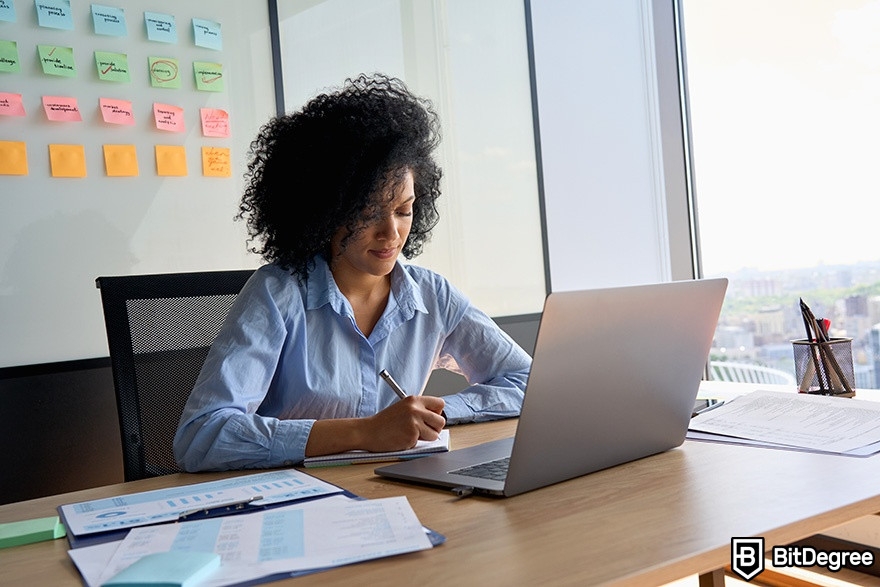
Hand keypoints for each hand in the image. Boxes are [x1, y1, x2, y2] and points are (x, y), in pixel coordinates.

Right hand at [304, 395, 444, 457]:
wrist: (368, 431)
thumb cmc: (384, 422)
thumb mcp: (402, 408)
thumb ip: (419, 410)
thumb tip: (437, 418)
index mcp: (414, 400)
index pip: (440, 404)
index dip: (437, 413)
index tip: (430, 418)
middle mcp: (416, 409)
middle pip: (441, 421)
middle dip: (435, 428)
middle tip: (423, 430)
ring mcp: (414, 422)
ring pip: (435, 434)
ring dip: (426, 438)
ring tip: (410, 434)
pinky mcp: (411, 435)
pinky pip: (422, 443)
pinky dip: (414, 443)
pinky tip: (402, 438)